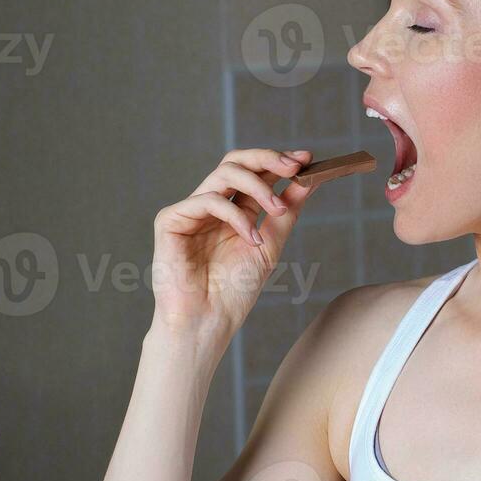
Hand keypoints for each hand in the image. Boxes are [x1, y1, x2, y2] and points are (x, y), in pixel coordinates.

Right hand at [150, 148, 317, 339]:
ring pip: (224, 174)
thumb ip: (285, 213)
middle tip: (294, 165)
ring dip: (258, 186)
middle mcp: (210, 206)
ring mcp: (189, 211)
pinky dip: (235, 216)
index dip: (278, 162)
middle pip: (235, 162)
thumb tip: (310, 181)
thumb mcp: (269, 246)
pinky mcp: (170, 219)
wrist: (208, 322)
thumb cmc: (234, 292)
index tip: (307, 159)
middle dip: (267, 159)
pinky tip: (251, 238)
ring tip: (277, 210)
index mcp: (232, 211)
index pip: (253, 173)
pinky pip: (208, 200)